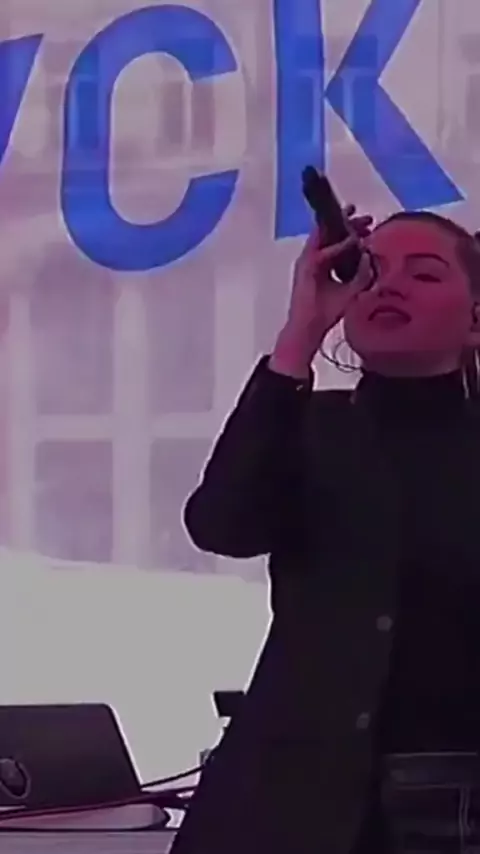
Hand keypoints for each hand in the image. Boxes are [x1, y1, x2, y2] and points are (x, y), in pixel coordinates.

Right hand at [270, 207, 374, 377]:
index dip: (353, 232)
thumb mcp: (352, 290)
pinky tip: (352, 240)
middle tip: (366, 218)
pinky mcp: (305, 267)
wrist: (310, 328)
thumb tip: (369, 256)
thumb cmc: (326, 313)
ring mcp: (308, 261)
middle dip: (349, 223)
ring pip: (324, 235)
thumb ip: (362, 274)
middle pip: (331, 234)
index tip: (369, 227)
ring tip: (356, 217)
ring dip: (340, 225)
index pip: (338, 242)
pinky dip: (337, 245)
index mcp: (325, 265)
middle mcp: (315, 260)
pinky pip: (322, 251)